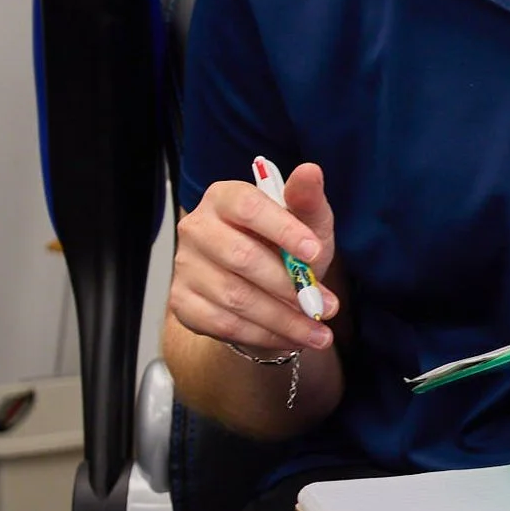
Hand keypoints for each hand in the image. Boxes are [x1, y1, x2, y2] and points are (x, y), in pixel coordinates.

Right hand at [169, 162, 340, 359]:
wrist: (263, 287)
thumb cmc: (286, 246)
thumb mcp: (307, 222)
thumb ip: (307, 200)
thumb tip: (311, 171)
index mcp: (224, 197)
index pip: (249, 207)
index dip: (282, 230)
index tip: (316, 253)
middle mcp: (197, 227)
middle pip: (241, 258)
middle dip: (290, 287)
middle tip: (327, 306)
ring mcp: (184, 266)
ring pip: (235, 297)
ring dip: (283, 319)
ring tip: (319, 334)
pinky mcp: (182, 301)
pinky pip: (224, 323)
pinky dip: (263, 334)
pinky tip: (291, 339)